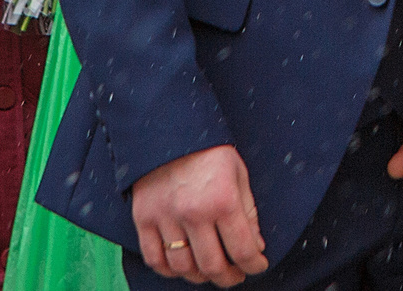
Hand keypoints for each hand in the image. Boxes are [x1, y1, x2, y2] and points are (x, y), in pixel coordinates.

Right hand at [132, 145, 265, 286]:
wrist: (169, 126)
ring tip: (210, 270)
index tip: (258, 265)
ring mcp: (166, 217)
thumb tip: (255, 247)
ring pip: (183, 268)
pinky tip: (182, 266)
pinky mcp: (144, 217)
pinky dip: (169, 271)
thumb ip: (248, 212)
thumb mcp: (239, 174)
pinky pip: (154, 259)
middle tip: (235, 274)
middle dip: (229, 277)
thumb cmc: (209, 150)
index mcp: (223, 200)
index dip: (254, 265)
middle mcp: (194, 213)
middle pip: (212, 266)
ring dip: (200, 276)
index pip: (243, 250)